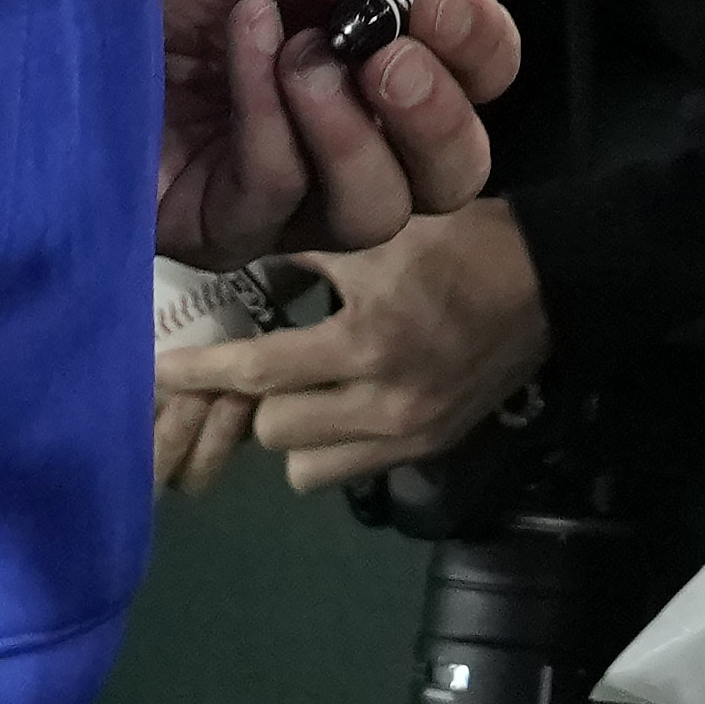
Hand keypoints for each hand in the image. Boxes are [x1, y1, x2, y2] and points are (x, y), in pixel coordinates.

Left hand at [154, 0, 517, 262]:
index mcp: (378, 40)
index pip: (477, 78)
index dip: (480, 50)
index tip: (439, 2)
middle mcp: (345, 123)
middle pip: (449, 175)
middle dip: (437, 120)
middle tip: (389, 57)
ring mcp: (279, 183)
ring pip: (370, 214)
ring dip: (350, 133)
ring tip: (301, 53)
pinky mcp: (204, 221)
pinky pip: (267, 205)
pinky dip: (269, 127)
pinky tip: (244, 50)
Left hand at [163, 200, 553, 495]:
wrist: (552, 281)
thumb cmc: (461, 243)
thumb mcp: (380, 232)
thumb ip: (304, 252)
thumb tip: (232, 255)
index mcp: (367, 341)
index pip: (259, 373)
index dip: (200, 375)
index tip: (152, 375)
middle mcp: (383, 404)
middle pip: (273, 431)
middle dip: (258, 397)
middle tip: (260, 362)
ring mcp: (408, 437)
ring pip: (303, 468)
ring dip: (293, 431)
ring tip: (306, 389)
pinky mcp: (428, 451)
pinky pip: (348, 471)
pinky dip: (333, 443)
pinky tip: (345, 404)